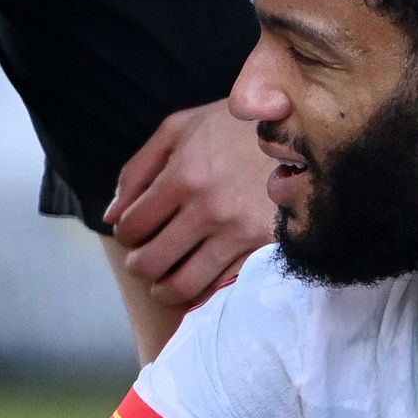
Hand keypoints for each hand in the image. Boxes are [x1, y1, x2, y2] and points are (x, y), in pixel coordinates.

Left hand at [102, 100, 280, 313]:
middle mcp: (210, 209)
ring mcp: (240, 233)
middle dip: (139, 266)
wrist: (306, 129)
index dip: (124, 234)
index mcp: (184, 175)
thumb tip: (111, 215)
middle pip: (151, 264)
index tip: (133, 232)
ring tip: (166, 279)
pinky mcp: (266, 249)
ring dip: (165, 289)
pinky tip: (202, 276)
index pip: (131, 227)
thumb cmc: (235, 127)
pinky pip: (223, 288)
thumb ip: (138, 169)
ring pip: (183, 287)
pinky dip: (204, 291)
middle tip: (145, 259)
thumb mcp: (181, 128)